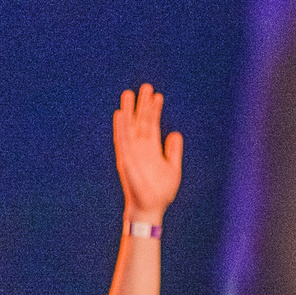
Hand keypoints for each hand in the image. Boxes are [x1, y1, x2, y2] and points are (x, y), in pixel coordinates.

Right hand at [112, 84, 184, 221]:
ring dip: (129, 111)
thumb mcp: (173, 168)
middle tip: (145, 86)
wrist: (151, 207)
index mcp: (151, 148)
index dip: (154, 110)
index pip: (151, 124)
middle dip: (142, 104)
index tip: (157, 95)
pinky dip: (121, 127)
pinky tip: (120, 114)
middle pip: (140, 121)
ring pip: (129, 127)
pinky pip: (122, 140)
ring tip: (129, 93)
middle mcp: (140, 147)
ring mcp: (132, 152)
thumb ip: (173, 150)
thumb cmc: (160, 191)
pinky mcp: (126, 159)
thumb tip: (175, 133)